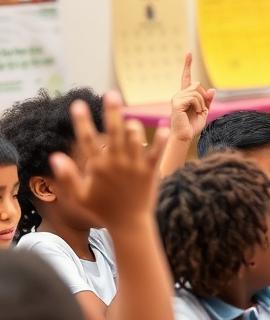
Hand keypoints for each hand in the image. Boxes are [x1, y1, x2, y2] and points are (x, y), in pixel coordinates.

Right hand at [50, 92, 165, 231]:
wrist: (129, 225)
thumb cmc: (103, 210)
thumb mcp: (80, 196)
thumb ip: (68, 177)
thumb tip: (54, 157)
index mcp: (98, 167)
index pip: (87, 140)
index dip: (82, 121)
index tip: (78, 104)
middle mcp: (116, 164)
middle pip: (113, 133)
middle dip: (112, 112)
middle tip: (111, 94)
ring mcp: (134, 167)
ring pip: (135, 140)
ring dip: (133, 128)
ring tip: (130, 121)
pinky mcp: (151, 171)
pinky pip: (157, 153)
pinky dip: (160, 141)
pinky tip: (164, 127)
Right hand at [169, 53, 214, 143]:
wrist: (185, 136)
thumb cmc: (192, 126)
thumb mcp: (204, 111)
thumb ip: (208, 101)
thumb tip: (212, 90)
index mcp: (185, 95)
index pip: (186, 77)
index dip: (187, 65)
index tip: (188, 53)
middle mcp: (179, 94)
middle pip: (197, 84)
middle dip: (203, 97)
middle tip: (201, 109)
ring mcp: (177, 97)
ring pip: (196, 91)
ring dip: (202, 103)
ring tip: (197, 112)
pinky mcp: (176, 102)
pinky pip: (194, 98)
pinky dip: (199, 106)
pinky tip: (194, 112)